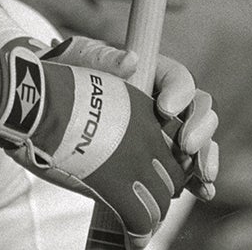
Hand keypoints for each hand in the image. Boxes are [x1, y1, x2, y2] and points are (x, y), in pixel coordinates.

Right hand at [0, 42, 185, 247]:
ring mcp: (136, 160)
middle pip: (173, 177)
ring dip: (150, 217)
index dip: (166, 167)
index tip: (157, 179)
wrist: (36, 101)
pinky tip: (131, 241)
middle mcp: (148, 134)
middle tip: (147, 206)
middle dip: (162, 194)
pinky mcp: (118, 184)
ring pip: (161, 202)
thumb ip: (116, 96)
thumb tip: (127, 80)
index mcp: (142, 109)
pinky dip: (138, 236)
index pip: (172, 146)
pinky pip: (141, 220)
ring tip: (138, 226)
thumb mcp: (95, 80)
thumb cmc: (55, 90)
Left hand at [48, 37, 218, 202]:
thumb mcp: (81, 60)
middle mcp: (164, 101)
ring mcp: (162, 131)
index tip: (164, 110)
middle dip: (200, 129)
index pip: (179, 79)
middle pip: (198, 110)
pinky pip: (185, 170)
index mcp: (151, 72)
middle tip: (187, 148)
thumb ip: (103, 58)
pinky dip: (195, 181)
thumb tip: (131, 60)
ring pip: (198, 141)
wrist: (46, 103)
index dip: (180, 93)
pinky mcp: (156, 158)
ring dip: (205, 157)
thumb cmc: (68, 74)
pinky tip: (201, 193)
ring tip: (202, 177)